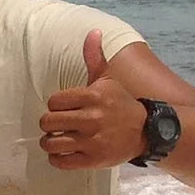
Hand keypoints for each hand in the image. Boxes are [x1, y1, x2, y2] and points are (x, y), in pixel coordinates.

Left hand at [39, 30, 146, 169]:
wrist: (146, 131)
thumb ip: (95, 58)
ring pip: (50, 142)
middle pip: (47, 122)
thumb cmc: (120, 104)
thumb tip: (93, 32)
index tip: (65, 108)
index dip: (55, 106)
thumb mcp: (108, 80)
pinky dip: (56, 158)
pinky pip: (60, 161)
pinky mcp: (93, 160)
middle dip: (49, 124)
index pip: (53, 102)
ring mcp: (93, 141)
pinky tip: (64, 152)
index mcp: (94, 96)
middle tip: (58, 125)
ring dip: (50, 142)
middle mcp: (93, 118)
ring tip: (59, 139)